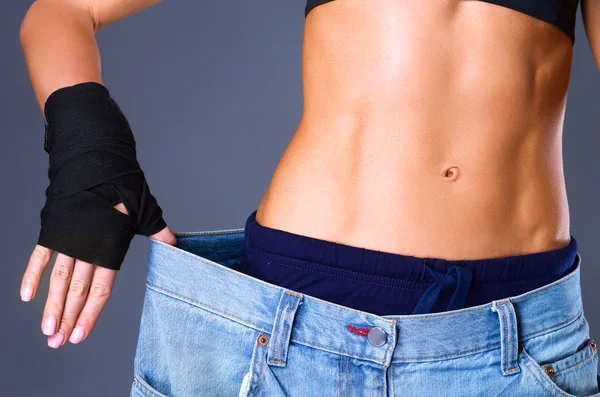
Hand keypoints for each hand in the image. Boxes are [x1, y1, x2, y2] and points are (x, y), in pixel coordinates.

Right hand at [20, 202, 176, 347]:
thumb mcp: (148, 212)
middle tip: (57, 343)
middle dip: (67, 319)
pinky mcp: (53, 229)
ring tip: (47, 330)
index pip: (100, 290)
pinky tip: (26, 296)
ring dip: (51, 306)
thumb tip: (176, 243)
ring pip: (58, 280)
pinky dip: (31, 275)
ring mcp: (69, 240)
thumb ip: (160, 232)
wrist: (98, 163)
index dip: (90, 315)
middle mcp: (88, 248)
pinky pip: (40, 256)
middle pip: (76, 291)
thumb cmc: (126, 187)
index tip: (80, 336)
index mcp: (110, 249)